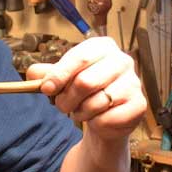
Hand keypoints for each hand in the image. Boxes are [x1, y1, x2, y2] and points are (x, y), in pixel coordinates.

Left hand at [27, 37, 145, 140]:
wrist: (105, 117)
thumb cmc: (83, 92)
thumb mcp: (62, 79)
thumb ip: (45, 75)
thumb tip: (32, 74)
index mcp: (102, 46)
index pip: (79, 58)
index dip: (59, 75)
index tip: (46, 89)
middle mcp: (122, 60)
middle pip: (85, 82)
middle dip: (67, 99)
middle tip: (62, 106)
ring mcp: (133, 82)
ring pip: (96, 103)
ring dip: (81, 113)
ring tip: (81, 111)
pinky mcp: (139, 105)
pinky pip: (108, 118)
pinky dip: (96, 124)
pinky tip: (98, 119)